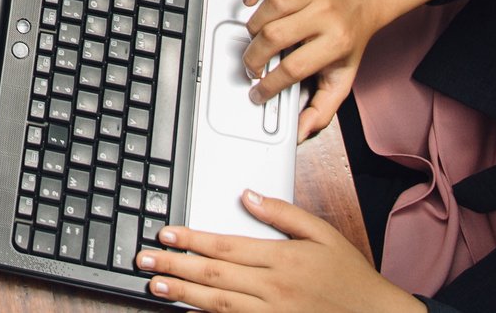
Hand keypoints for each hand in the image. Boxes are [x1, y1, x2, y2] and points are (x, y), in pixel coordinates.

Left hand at [137, 191, 423, 312]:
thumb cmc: (350, 277)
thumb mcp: (322, 234)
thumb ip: (282, 213)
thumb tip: (247, 195)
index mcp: (281, 259)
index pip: (225, 246)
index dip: (191, 239)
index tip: (166, 234)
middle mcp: (272, 288)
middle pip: (214, 274)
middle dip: (174, 265)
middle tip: (145, 259)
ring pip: (218, 303)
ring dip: (184, 293)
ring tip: (156, 284)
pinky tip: (189, 310)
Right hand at [243, 0, 441, 140]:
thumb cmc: (350, 36)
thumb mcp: (343, 75)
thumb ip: (323, 107)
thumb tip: (303, 130)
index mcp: (337, 42)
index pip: (294, 68)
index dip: (270, 84)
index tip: (259, 91)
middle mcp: (325, 13)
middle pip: (276, 37)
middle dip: (255, 57)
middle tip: (253, 65)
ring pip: (270, 7)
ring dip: (255, 27)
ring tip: (257, 38)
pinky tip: (252, 0)